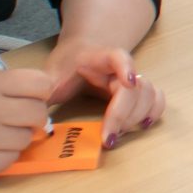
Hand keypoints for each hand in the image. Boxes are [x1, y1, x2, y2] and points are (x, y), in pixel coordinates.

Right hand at [0, 68, 54, 179]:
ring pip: (26, 139)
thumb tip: (41, 94)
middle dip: (33, 115)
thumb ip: (4, 86)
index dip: (41, 90)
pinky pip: (11, 159)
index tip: (35, 95)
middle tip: (19, 117)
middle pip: (38, 113)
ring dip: (17, 136)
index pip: (40, 84)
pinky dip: (4, 155)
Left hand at [46, 43, 165, 147]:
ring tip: (115, 134)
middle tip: (107, 138)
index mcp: (98, 57)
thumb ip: (43, 92)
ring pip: (148, 94)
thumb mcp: (49, 75)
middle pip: (134, 87)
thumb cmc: (64, 66)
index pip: (118, 56)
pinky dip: (153, 113)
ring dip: (135, 118)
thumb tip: (35, 118)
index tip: (127, 82)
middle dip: (123, 115)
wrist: (79, 54)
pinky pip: (157, 99)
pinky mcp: (139, 91)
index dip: (126, 67)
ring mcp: (133, 79)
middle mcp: (120, 68)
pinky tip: (140, 126)